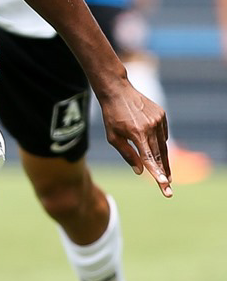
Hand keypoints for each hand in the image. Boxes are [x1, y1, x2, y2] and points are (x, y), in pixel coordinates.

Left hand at [98, 79, 171, 197]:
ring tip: (167, 177)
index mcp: (137, 132)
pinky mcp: (162, 115)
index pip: (149, 157)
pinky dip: (160, 144)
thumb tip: (139, 171)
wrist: (117, 90)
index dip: (157, 173)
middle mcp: (151, 126)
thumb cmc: (111, 115)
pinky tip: (158, 152)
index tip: (165, 184)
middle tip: (168, 190)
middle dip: (164, 173)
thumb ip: (127, 154)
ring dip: (164, 161)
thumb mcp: (113, 137)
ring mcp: (158, 120)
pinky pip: (163, 134)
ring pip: (163, 146)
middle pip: (160, 155)